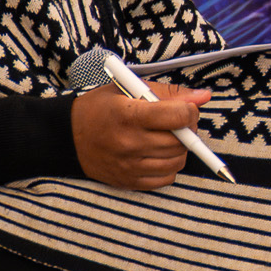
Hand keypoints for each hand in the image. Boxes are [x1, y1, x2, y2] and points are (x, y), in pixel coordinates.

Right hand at [70, 81, 211, 191]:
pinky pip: (166, 179)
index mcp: (129, 115)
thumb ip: (168, 92)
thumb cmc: (99, 108)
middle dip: (187, 130)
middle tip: (179, 122)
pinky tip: (158, 154)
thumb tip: (203, 97)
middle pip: (180, 141)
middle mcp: (130, 143)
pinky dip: (169, 166)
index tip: (186, 108)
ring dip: (180, 149)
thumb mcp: (128, 89)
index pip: (177, 117)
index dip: (190, 111)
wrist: (67, 138)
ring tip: (167, 137)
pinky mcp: (129, 182)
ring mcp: (129, 166)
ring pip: (177, 161)